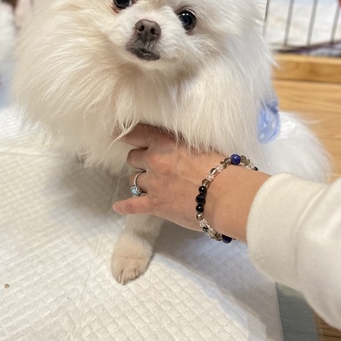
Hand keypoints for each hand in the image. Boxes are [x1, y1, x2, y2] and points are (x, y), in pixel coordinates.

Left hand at [113, 124, 269, 240]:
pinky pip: (133, 205)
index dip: (125, 134)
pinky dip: (125, 206)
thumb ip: (182, 144)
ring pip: (134, 180)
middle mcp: (154, 160)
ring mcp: (153, 183)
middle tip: (153, 165)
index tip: (116, 133)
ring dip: (141, 181)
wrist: (224, 194)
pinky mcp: (155, 204)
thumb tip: (179, 147)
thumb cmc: (220, 168)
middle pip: (133, 158)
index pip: (137, 133)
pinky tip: (118, 207)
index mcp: (165, 142)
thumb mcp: (200, 144)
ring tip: (152, 185)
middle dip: (141, 161)